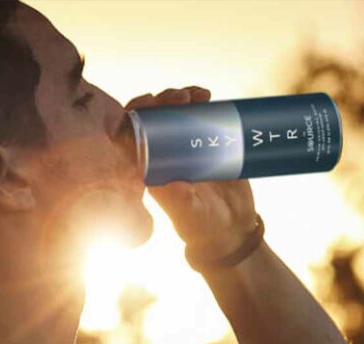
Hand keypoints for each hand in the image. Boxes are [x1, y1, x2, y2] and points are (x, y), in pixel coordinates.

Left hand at [125, 87, 256, 257]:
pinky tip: (207, 95)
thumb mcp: (190, 215)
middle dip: (162, 100)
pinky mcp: (204, 141)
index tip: (151, 103)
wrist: (232, 227)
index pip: (131, 135)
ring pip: (174, 112)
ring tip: (199, 95)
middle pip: (152, 118)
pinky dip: (199, 101)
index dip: (136, 115)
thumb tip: (166, 182)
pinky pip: (197, 115)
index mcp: (148, 169)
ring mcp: (182, 146)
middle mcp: (162, 155)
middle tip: (181, 96)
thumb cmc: (204, 227)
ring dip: (181, 97)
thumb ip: (178, 201)